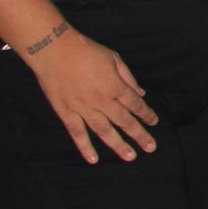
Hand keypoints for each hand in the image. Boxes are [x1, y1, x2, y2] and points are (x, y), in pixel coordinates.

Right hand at [27, 28, 157, 163]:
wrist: (53, 49)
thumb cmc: (85, 50)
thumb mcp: (113, 58)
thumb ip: (128, 78)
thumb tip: (140, 93)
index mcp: (114, 86)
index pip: (135, 104)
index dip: (146, 114)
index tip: (154, 122)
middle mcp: (101, 100)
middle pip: (124, 121)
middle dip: (139, 135)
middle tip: (150, 148)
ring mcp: (82, 108)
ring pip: (104, 131)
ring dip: (118, 145)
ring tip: (130, 157)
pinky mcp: (65, 112)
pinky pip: (77, 133)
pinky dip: (85, 147)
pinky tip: (93, 159)